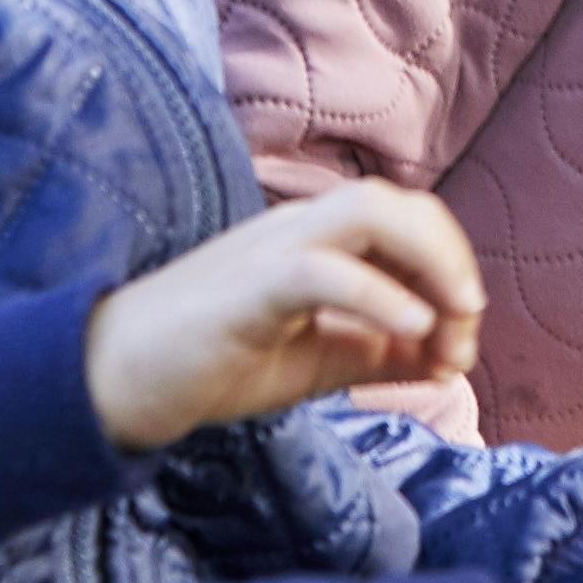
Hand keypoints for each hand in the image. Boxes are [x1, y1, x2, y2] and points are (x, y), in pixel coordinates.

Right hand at [80, 180, 484, 451]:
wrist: (116, 379)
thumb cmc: (212, 363)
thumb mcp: (316, 362)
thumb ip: (379, 353)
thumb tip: (448, 357)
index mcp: (318, 239)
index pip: (407, 221)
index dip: (451, 273)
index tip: (460, 347)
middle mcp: (299, 227)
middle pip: (399, 204)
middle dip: (452, 260)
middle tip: (466, 329)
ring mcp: (272, 248)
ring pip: (368, 212)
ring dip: (429, 260)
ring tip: (453, 319)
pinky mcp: (248, 286)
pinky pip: (323, 271)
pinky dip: (378, 296)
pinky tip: (412, 332)